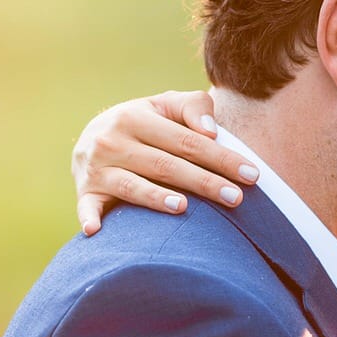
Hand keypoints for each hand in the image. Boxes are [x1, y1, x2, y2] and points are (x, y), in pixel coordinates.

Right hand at [71, 90, 258, 234]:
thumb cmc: (143, 125)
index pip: (187, 141)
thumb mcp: (164, 106)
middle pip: (165, 165)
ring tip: (183, 208)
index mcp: (135, 117)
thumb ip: (192, 108)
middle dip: (203, 182)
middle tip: (235, 198)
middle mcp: (113, 141)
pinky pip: (87, 207)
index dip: (220, 157)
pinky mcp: (86, 192)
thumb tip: (211, 132)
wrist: (92, 138)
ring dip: (154, 198)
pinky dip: (89, 217)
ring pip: (131, 186)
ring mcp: (97, 168)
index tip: (251, 175)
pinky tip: (95, 230)